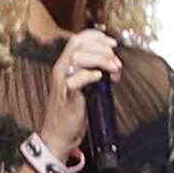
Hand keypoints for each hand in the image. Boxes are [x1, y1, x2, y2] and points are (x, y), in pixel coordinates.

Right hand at [30, 26, 124, 153]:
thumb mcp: (83, 86)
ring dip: (100, 60)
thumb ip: (93, 72)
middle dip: (102, 48)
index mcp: (65, 65)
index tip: (112, 43)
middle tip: (115, 61)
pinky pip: (75, 79)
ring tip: (112, 70)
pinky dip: (90, 75)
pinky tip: (100, 78)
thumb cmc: (71, 113)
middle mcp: (61, 70)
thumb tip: (112, 63)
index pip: (78, 39)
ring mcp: (62, 81)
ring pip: (78, 57)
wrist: (58, 135)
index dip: (97, 37)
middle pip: (78, 44)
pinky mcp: (66, 95)